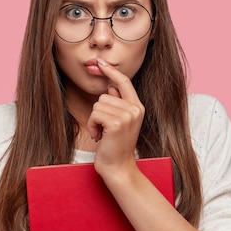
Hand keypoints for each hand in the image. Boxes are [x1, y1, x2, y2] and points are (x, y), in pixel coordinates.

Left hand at [87, 58, 144, 174]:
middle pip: (104, 95)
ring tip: (103, 134)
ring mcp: (127, 116)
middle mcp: (135, 109)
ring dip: (94, 121)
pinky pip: (95, 114)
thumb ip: (118, 103)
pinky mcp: (116, 123)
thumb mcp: (120, 122)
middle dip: (98, 113)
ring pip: (98, 105)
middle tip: (105, 130)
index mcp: (138, 107)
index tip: (100, 63)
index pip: (124, 82)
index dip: (111, 71)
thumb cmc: (116, 146)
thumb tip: (109, 87)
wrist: (118, 168)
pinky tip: (99, 137)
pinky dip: (92, 126)